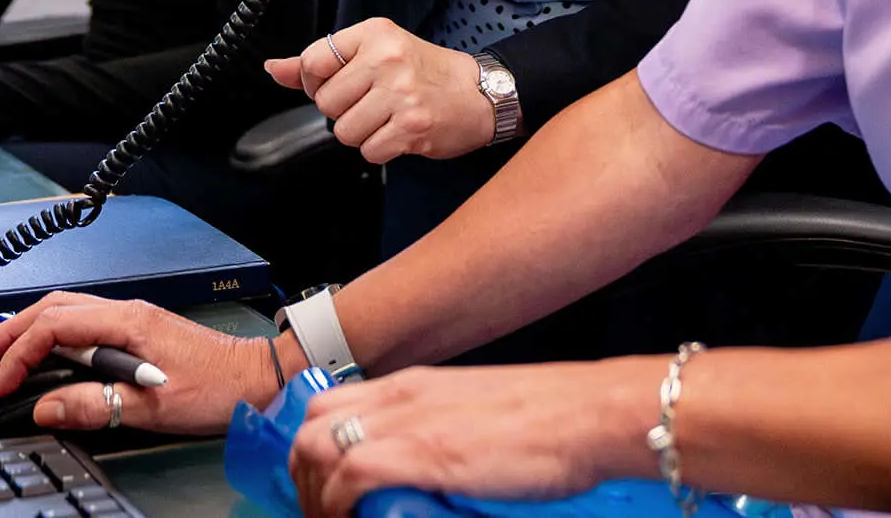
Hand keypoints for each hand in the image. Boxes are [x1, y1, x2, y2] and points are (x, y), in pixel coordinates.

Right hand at [0, 291, 285, 436]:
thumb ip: (95, 403)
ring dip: (28, 331)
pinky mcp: (138, 329)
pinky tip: (43, 354)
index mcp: (127, 322)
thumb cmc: (217, 387)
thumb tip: (46, 406)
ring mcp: (132, 318)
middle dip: (11, 333)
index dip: (19, 354)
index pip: (54, 326)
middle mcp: (127, 311)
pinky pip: (82, 323)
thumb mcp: (152, 405)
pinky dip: (52, 336)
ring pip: (65, 312)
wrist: (256, 378)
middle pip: (53, 309)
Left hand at [268, 18, 496, 162]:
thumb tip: (273, 69)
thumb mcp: (374, 52)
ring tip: (388, 118)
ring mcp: (400, 93)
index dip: (317, 83)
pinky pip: (369, 151)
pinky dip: (381, 149)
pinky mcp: (412, 126)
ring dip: (362, 133)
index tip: (339, 84)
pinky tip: (400, 132)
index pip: (313, 62)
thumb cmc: (424, 72)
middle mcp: (386, 58)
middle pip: (326, 102)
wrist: (479, 93)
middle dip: (344, 110)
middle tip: (373, 102)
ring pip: (344, 131)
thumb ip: (322, 62)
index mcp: (374, 33)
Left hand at [290, 362, 655, 517]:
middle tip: (321, 515)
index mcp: (415, 386)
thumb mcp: (478, 417)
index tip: (319, 488)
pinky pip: (348, 475)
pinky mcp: (422, 452)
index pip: (331, 406)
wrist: (588, 415)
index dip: (313, 451)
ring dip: (314, 495)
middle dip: (303, 477)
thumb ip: (441, 434)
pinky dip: (336, 504)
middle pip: (311, 426)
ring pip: (316, 447)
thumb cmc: (552, 419)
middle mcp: (402, 396)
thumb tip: (425, 473)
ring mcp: (408, 421)